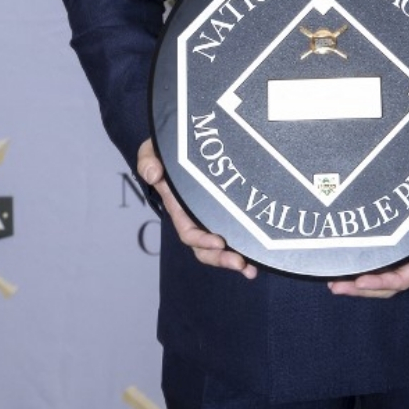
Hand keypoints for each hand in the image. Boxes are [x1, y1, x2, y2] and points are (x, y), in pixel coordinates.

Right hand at [137, 139, 256, 279]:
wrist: (187, 139)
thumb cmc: (169, 147)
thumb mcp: (153, 150)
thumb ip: (147, 160)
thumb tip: (153, 174)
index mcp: (180, 206)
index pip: (189, 232)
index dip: (202, 240)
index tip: (218, 242)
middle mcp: (196, 215)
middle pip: (205, 248)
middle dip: (221, 258)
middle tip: (240, 263)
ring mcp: (213, 214)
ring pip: (221, 246)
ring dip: (235, 259)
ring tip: (251, 269)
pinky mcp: (229, 208)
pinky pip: (237, 231)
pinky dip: (248, 244)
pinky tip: (261, 255)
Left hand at [327, 185, 408, 297]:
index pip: (405, 277)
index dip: (382, 282)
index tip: (359, 282)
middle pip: (390, 281)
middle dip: (362, 287)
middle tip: (334, 285)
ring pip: (386, 270)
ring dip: (361, 277)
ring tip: (335, 279)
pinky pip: (389, 254)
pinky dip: (370, 260)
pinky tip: (353, 258)